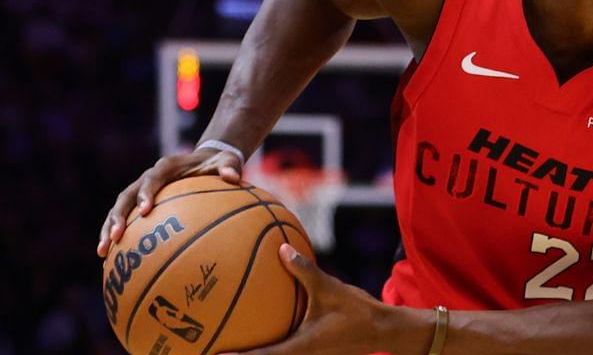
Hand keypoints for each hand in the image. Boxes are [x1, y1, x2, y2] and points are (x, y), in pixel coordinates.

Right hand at [96, 147, 242, 256]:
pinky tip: (110, 259)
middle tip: (115, 237)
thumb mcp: (227, 160)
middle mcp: (149, 177)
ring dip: (109, 228)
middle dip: (118, 215)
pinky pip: (125, 219)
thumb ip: (230, 165)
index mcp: (166, 167)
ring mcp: (141, 190)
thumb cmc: (217, 163)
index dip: (146, 193)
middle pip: (126, 195)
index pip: (152, 178)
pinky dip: (116, 236)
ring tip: (102, 252)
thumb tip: (233, 176)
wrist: (204, 161)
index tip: (145, 211)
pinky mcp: (140, 202)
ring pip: (119, 208)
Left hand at [220, 244, 388, 354]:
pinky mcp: (310, 353)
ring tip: (228, 343)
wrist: (383, 331)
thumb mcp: (330, 288)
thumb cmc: (357, 312)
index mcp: (299, 348)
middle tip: (210, 348)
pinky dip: (267, 346)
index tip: (215, 353)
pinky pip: (283, 350)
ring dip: (254, 352)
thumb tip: (281, 248)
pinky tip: (260, 328)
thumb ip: (304, 270)